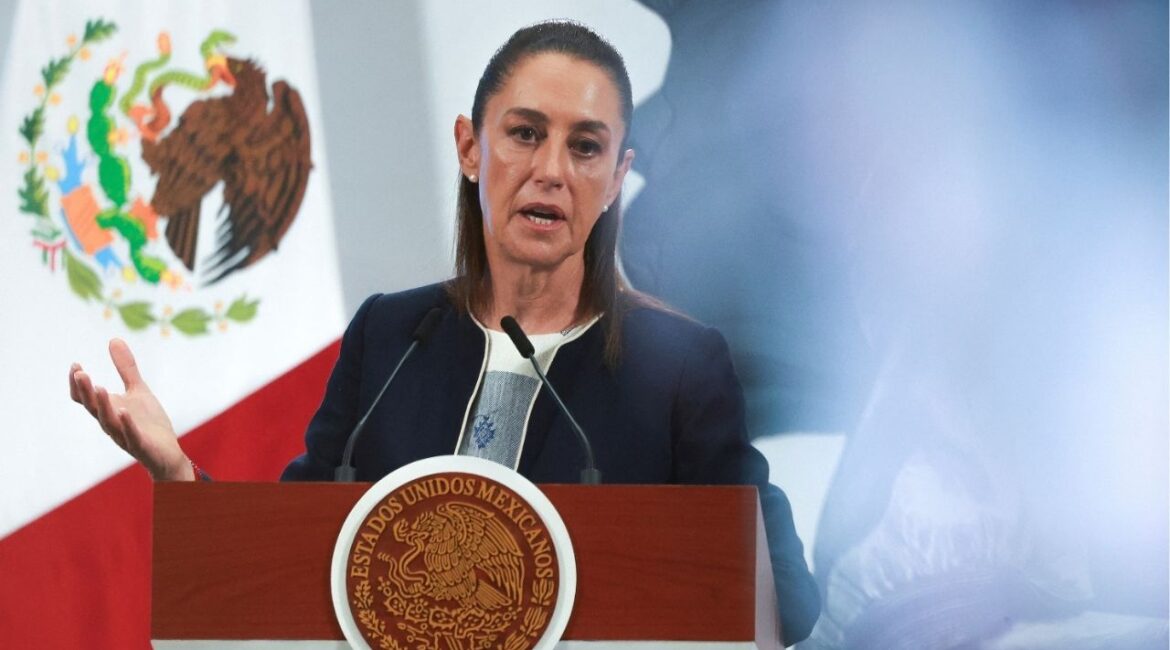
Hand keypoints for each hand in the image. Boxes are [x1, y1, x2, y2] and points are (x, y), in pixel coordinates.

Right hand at [69, 339, 193, 480]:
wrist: (167, 452)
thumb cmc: (148, 422)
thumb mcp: (138, 390)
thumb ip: (126, 368)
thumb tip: (114, 339)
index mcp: (108, 410)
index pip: (85, 399)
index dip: (78, 385)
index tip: (76, 365)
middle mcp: (111, 423)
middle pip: (93, 408)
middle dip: (86, 391)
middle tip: (81, 373)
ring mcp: (124, 435)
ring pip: (108, 422)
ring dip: (103, 405)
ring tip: (99, 387)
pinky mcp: (141, 445)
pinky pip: (131, 435)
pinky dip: (126, 424)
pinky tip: (124, 411)